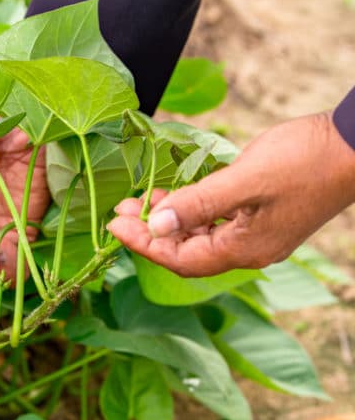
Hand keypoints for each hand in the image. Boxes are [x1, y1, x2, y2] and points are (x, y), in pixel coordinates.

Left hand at [107, 113, 354, 276]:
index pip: (179, 259)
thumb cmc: (305, 160)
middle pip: (186, 252)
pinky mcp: (260, 217)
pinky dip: (190, 210)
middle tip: (121, 210)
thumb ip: (198, 204)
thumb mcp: (246, 180)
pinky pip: (215, 222)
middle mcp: (248, 250)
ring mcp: (256, 235)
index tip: (114, 224)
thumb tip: (155, 225)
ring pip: (199, 236)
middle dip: (150, 233)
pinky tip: (175, 194)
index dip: (143, 244)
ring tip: (141, 200)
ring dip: (168, 221)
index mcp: (244, 249)